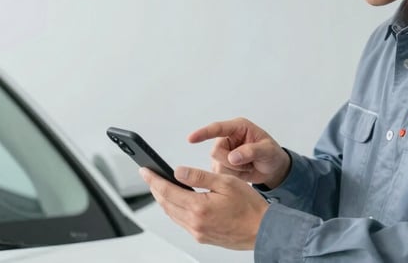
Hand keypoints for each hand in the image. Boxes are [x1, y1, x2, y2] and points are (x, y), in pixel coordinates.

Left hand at [140, 166, 268, 249]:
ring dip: (163, 200)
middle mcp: (195, 223)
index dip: (154, 179)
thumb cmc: (250, 207)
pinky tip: (176, 202)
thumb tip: (178, 171)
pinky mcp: (202, 237)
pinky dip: (174, 210)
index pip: (167, 191)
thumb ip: (199, 176)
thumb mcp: (225, 182)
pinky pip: (181, 222)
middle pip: (166, 204)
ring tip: (159, 186)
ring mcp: (198, 232)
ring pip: (172, 214)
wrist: (263, 230)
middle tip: (149, 176)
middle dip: (155, 188)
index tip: (145, 171)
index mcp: (199, 208)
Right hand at [188, 118, 289, 188]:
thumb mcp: (268, 151)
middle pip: (216, 152)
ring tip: (248, 167)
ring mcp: (224, 152)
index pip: (217, 128)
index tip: (191, 139)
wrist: (273, 168)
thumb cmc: (271, 154)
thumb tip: (233, 157)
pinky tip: (243, 173)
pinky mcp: (222, 165)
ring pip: (217, 165)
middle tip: (248, 164)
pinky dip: (232, 177)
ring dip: (234, 171)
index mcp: (238, 128)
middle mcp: (228, 138)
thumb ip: (252, 151)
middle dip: (231, 162)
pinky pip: (219, 174)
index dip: (204, 133)